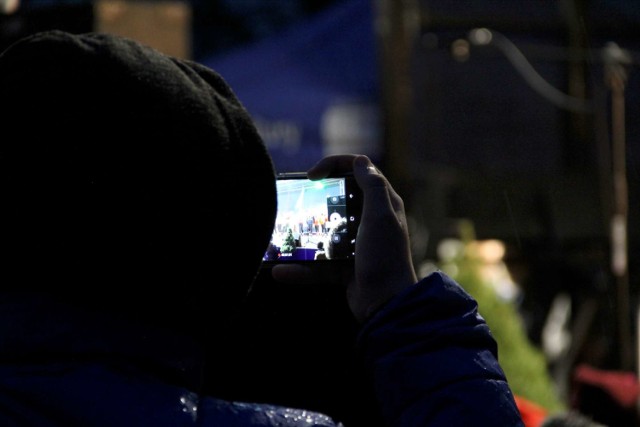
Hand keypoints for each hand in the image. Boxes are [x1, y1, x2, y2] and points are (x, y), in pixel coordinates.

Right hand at [272, 154, 416, 322]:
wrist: (386, 304)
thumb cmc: (385, 257)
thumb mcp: (380, 217)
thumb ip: (372, 187)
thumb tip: (359, 160)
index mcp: (382, 204)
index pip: (359, 171)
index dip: (334, 165)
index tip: (311, 174)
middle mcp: (370, 220)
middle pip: (338, 198)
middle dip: (315, 198)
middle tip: (295, 200)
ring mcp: (356, 245)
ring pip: (324, 232)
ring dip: (303, 234)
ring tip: (282, 234)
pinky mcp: (344, 267)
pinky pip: (318, 263)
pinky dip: (300, 268)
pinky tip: (280, 270)